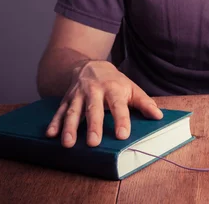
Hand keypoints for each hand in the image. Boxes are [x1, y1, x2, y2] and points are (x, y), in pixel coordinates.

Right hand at [45, 60, 162, 147]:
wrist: (92, 65)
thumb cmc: (115, 81)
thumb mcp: (132, 88)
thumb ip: (144, 103)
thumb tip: (158, 116)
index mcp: (113, 88)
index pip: (119, 105)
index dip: (121, 120)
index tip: (123, 135)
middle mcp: (94, 91)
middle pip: (93, 109)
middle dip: (93, 125)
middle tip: (93, 143)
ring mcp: (78, 95)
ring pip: (73, 111)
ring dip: (69, 127)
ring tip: (68, 143)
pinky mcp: (66, 99)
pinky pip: (59, 111)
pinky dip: (54, 122)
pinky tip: (50, 134)